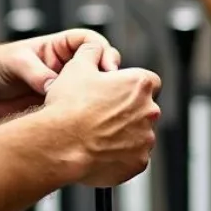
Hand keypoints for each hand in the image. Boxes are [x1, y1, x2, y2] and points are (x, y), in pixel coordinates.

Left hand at [0, 29, 120, 120]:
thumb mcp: (14, 62)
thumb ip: (35, 72)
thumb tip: (54, 86)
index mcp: (60, 48)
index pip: (91, 43)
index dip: (102, 52)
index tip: (105, 67)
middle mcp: (66, 68)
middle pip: (99, 69)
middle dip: (108, 79)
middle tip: (107, 92)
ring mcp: (64, 90)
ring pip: (91, 94)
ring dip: (96, 102)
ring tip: (94, 113)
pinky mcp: (57, 111)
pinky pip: (76, 115)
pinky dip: (81, 121)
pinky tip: (80, 129)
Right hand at [43, 42, 161, 186]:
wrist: (60, 144)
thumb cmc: (69, 106)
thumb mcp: (77, 67)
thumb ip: (92, 51)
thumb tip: (95, 47)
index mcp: (139, 84)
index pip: (148, 82)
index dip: (131, 88)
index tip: (116, 94)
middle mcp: (149, 111)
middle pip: (144, 110)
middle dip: (127, 113)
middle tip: (101, 117)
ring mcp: (146, 139)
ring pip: (139, 135)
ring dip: (124, 136)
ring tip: (96, 136)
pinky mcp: (139, 163)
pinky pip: (133, 158)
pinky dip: (120, 157)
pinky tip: (99, 152)